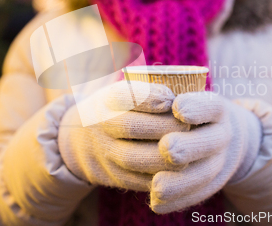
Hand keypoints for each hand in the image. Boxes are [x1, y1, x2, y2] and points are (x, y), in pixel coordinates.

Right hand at [58, 81, 189, 191]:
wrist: (83, 143)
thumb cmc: (120, 111)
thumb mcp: (125, 94)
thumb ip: (150, 91)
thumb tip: (183, 99)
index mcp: (107, 100)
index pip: (124, 95)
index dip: (149, 97)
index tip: (170, 99)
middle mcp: (101, 125)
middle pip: (130, 126)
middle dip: (165, 127)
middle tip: (189, 126)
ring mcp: (106, 153)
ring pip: (135, 158)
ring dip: (165, 156)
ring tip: (188, 150)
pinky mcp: (116, 177)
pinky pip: (139, 181)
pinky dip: (162, 177)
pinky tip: (181, 171)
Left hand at [150, 91, 261, 213]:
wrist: (216, 134)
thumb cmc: (181, 110)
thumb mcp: (171, 96)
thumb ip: (150, 96)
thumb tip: (129, 103)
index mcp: (216, 109)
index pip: (210, 106)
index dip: (196, 107)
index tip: (177, 108)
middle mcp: (222, 134)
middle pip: (207, 142)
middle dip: (187, 146)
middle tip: (166, 148)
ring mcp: (218, 160)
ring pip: (203, 174)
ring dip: (179, 182)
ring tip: (157, 186)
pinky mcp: (210, 183)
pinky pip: (196, 196)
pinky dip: (176, 201)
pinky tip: (156, 204)